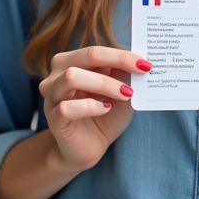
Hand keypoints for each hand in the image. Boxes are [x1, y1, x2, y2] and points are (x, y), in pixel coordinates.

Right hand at [39, 46, 150, 173]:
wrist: (90, 147)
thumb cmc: (104, 115)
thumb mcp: (120, 92)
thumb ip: (124, 74)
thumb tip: (139, 58)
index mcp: (72, 62)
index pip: (96, 51)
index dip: (122, 55)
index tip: (145, 63)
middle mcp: (57, 75)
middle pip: (85, 56)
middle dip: (117, 61)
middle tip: (140, 71)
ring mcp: (52, 96)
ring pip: (71, 77)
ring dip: (104, 84)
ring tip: (124, 94)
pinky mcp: (54, 118)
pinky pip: (67, 107)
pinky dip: (90, 106)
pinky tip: (105, 109)